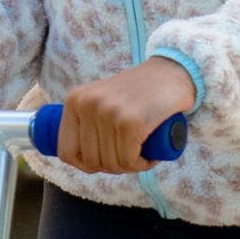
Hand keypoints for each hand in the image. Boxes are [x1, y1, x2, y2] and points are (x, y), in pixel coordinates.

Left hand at [56, 56, 197, 175]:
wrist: (173, 72)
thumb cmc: (140, 92)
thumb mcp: (102, 100)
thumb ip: (86, 120)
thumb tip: (80, 159)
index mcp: (75, 100)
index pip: (66, 151)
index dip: (86, 165)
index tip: (105, 161)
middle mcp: (87, 104)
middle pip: (91, 161)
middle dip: (114, 166)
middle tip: (131, 156)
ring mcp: (108, 112)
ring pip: (112, 163)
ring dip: (131, 166)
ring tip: (142, 152)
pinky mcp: (130, 121)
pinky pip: (129, 161)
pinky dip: (142, 164)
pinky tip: (150, 156)